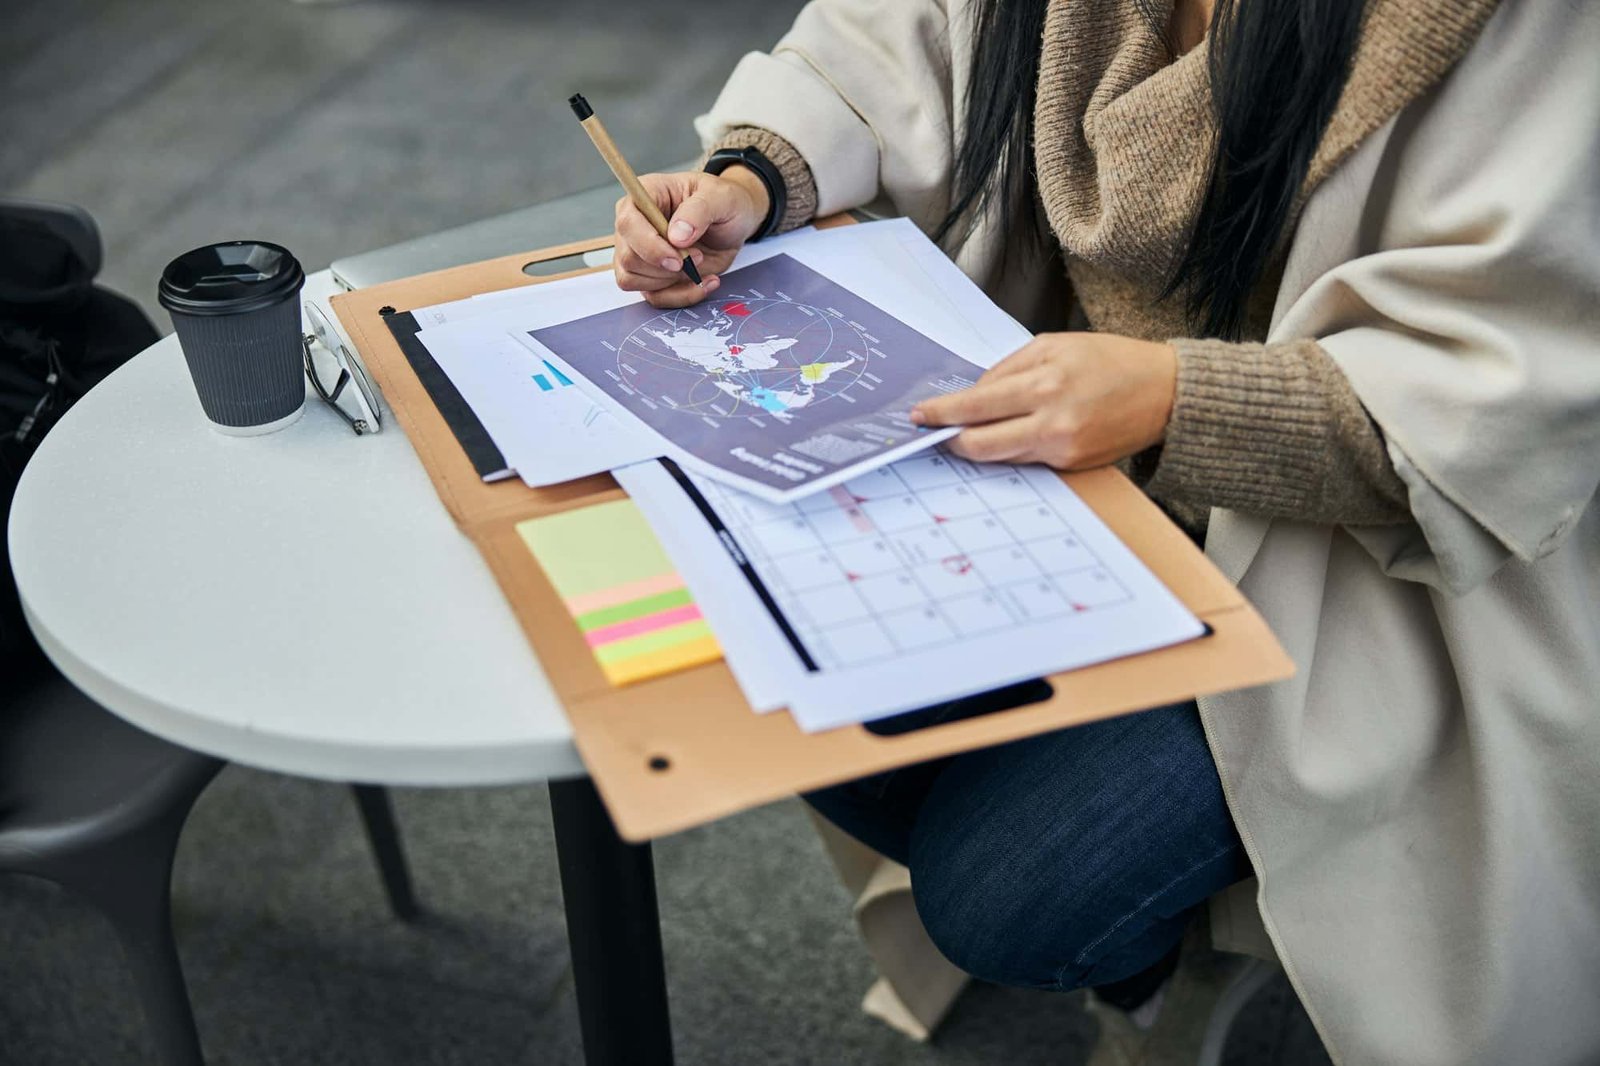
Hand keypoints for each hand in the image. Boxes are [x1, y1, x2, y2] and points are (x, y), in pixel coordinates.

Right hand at [612, 168, 769, 307]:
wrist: (733, 223)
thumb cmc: (722, 202)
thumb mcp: (720, 197)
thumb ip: (698, 211)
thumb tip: (676, 235)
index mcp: (645, 196)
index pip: (628, 224)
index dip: (649, 245)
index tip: (677, 259)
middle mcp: (635, 226)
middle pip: (627, 258)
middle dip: (664, 268)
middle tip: (697, 257)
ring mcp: (640, 253)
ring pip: (633, 280)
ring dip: (671, 282)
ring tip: (700, 265)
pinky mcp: (652, 275)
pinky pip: (654, 297)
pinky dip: (681, 296)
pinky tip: (703, 283)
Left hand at [910, 332, 1177, 468]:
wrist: (1166, 392)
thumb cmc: (1111, 360)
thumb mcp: (1055, 346)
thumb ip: (1008, 369)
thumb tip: (973, 394)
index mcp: (1045, 384)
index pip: (976, 406)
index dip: (942, 413)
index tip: (919, 416)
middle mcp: (1052, 422)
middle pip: (981, 445)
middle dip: (952, 440)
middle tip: (935, 432)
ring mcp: (1063, 450)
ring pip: (1001, 457)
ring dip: (978, 446)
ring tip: (964, 433)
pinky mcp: (1073, 466)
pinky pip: (1027, 460)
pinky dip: (1010, 449)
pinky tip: (1005, 436)